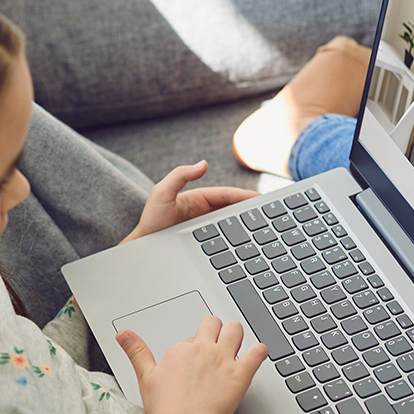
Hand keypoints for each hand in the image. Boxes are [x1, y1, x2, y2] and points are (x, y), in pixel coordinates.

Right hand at [116, 316, 268, 413]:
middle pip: (214, 323)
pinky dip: (260, 351)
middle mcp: (204, 350)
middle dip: (215, 329)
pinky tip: (257, 354)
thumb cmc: (167, 408)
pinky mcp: (241, 374)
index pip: (191, 338)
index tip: (192, 361)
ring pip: (236, 329)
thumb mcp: (145, 376)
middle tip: (215, 342)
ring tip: (234, 343)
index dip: (193, 348)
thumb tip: (123, 334)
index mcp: (182, 349)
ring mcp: (224, 360)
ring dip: (236, 334)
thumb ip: (136, 351)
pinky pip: (257, 353)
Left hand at [121, 160, 258, 243]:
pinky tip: (250, 246)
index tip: (260, 198)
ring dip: (247, 226)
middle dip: (251, 210)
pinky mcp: (205, 243)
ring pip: (231, 225)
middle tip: (271, 213)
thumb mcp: (161, 193)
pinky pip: (225, 240)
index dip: (244, 196)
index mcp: (198, 198)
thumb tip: (204, 163)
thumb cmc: (151, 221)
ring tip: (266, 230)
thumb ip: (179, 175)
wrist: (142, 250)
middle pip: (232, 209)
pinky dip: (238, 241)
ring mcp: (204, 228)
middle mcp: (203, 212)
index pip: (226, 195)